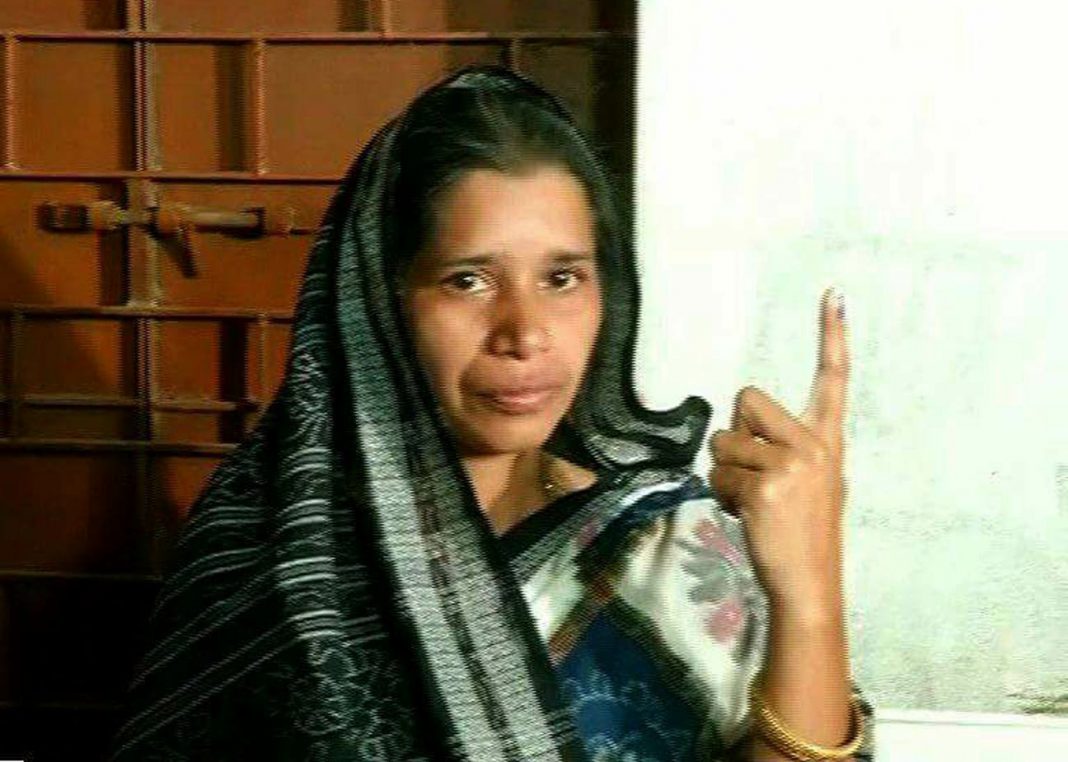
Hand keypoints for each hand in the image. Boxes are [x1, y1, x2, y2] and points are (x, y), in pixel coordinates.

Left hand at [707, 286, 849, 615]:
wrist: (810, 583)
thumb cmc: (801, 532)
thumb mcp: (811, 483)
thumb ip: (784, 448)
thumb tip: (738, 429)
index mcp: (827, 441)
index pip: (833, 379)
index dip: (831, 336)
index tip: (833, 294)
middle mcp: (814, 445)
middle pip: (745, 400)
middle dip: (735, 434)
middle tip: (753, 474)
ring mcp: (791, 465)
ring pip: (723, 441)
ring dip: (725, 472)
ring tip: (753, 502)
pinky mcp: (765, 487)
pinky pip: (717, 474)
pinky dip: (722, 496)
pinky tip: (747, 517)